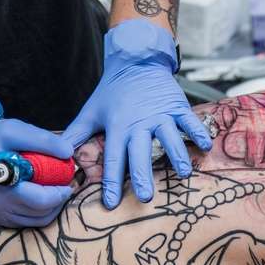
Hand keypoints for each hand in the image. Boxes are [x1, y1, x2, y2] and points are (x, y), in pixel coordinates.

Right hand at [0, 118, 74, 227]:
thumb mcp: (16, 131)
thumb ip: (43, 139)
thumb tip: (68, 152)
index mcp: (0, 180)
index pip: (40, 198)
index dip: (59, 193)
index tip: (68, 183)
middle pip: (41, 209)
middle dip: (59, 198)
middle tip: (65, 186)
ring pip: (39, 218)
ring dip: (54, 205)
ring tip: (56, 191)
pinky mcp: (0, 219)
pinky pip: (31, 222)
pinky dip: (44, 212)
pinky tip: (46, 199)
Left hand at [62, 19, 211, 208]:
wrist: (136, 61)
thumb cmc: (113, 91)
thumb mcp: (91, 112)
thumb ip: (75, 134)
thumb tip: (59, 156)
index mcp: (118, 127)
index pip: (112, 159)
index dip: (110, 182)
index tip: (110, 203)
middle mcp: (140, 123)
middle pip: (140, 153)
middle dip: (142, 175)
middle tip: (146, 196)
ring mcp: (161, 115)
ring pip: (170, 137)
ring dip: (177, 155)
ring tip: (184, 174)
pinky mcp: (177, 107)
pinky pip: (190, 121)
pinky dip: (198, 133)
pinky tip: (205, 147)